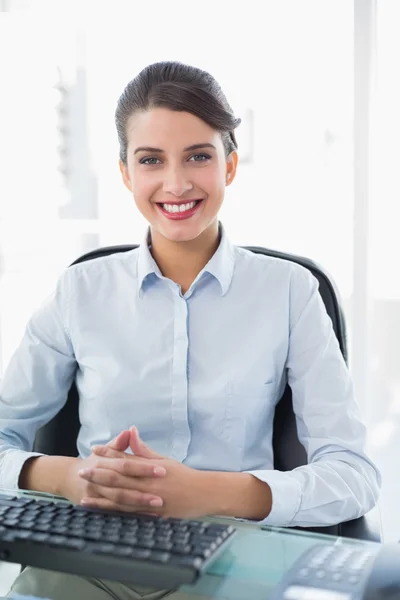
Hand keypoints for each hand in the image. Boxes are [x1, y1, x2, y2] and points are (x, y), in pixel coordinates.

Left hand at [79, 426, 212, 517]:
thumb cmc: (184, 475)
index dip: (108, 453)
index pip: (125, 458)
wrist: (203, 494)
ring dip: (100, 494)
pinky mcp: (150, 514)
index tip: (94, 449)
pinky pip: (127, 512)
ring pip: (119, 496)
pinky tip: (100, 509)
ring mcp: (148, 499)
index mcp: (150, 467)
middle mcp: (147, 482)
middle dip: (98, 473)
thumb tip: (132, 431)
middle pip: (118, 477)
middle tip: (82, 471)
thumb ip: (144, 449)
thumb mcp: (164, 459)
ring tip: (84, 491)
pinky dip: (112, 510)